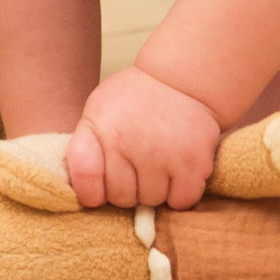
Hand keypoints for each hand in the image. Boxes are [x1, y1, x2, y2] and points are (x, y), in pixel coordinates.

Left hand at [66, 65, 220, 210]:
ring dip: (154, 189)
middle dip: (127, 188)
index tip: (98, 189)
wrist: (180, 78)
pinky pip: (181, 201)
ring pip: (152, 201)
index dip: (90, 191)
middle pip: (121, 198)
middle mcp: (129, 143)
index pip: (85, 178)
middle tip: (136, 164)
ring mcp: (163, 154)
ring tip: (157, 161)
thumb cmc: (134, 99)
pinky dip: (180, 193)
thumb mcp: (99, 110)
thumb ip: (88, 147)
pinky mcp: (194, 163)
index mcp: (101, 128)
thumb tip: (85, 194)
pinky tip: (176, 169)